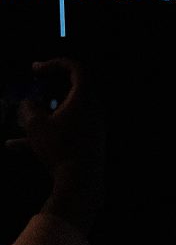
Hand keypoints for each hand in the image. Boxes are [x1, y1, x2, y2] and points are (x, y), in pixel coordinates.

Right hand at [9, 59, 96, 222]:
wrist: (81, 181)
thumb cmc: (59, 148)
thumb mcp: (35, 125)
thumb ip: (28, 108)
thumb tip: (28, 104)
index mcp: (85, 98)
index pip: (76, 69)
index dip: (54, 64)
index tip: (35, 69)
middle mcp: (94, 109)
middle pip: (72, 89)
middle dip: (49, 87)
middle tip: (34, 85)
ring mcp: (93, 126)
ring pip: (64, 113)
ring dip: (42, 114)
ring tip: (18, 121)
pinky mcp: (89, 141)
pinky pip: (65, 131)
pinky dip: (44, 133)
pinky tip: (13, 146)